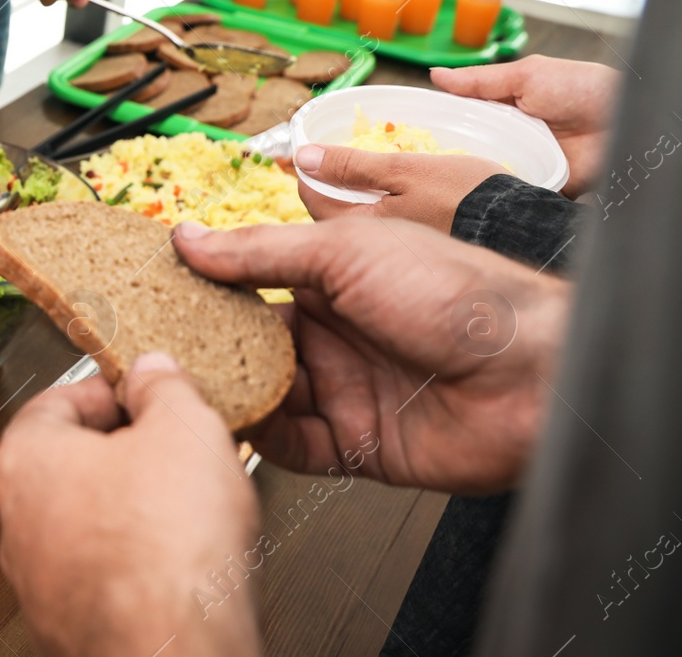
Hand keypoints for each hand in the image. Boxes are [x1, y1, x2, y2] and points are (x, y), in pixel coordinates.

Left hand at [0, 355, 262, 656]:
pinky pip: (103, 576)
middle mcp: (18, 522)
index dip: (109, 389)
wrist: (174, 650)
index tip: (141, 391)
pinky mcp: (69, 625)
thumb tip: (154, 373)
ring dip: (130, 511)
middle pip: (69, 464)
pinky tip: (176, 562)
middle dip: (123, 452)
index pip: (56, 399)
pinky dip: (134, 564)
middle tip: (170, 448)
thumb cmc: (165, 551)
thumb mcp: (185, 430)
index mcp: (27, 460)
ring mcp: (40, 581)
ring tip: (183, 508)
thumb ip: (165, 389)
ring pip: (86, 524)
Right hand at [174, 218, 569, 494]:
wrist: (532, 373)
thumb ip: (259, 251)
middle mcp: (331, 334)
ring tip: (178, 385)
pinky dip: (258, 434)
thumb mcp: (346, 252)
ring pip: (261, 393)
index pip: (247, 281)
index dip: (203, 285)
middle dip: (202, 344)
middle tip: (150, 344)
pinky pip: (290, 443)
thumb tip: (187, 237)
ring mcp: (341, 389)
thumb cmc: (459, 292)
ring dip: (224, 390)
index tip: (152, 288)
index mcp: (329, 279)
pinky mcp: (353, 443)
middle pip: (246, 342)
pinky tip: (232, 421)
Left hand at [293, 143, 508, 232]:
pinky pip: (386, 226)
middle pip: (332, 211)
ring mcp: (392, 252)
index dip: (305, 169)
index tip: (304, 150)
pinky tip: (397, 190)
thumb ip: (350, 166)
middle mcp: (368, 249)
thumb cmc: (464, 197)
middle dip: (329, 184)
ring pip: (359, 218)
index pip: (311, 196)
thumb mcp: (403, 171)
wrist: (520, 228)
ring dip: (356, 194)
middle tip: (334, 156)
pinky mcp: (416, 252)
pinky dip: (383, 206)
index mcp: (357, 227)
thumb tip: (303, 157)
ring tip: (365, 168)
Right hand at [430, 54, 617, 195]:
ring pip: (484, 175)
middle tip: (415, 167)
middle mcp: (509, 138)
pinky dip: (497, 196)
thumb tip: (435, 75)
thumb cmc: (581, 88)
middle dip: (445, 159)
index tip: (404, 134)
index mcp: (503, 111)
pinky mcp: (539, 186)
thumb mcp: (526, 75)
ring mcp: (523, 163)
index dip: (436, 127)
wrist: (626, 120)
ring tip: (436, 187)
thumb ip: (481, 81)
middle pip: (468, 151)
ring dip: (468, 178)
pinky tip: (474, 199)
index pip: (461, 120)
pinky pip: (512, 194)